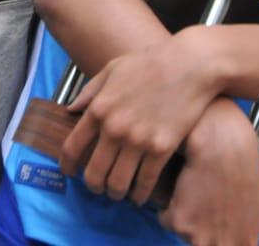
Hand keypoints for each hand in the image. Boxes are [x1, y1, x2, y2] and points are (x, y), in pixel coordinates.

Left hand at [60, 27, 222, 203]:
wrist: (190, 64)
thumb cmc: (151, 62)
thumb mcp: (113, 69)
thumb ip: (90, 91)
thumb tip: (71, 109)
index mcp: (99, 108)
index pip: (72, 147)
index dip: (67, 164)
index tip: (69, 172)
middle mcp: (114, 129)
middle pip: (94, 173)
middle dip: (93, 185)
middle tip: (97, 187)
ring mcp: (138, 140)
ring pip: (118, 183)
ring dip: (115, 193)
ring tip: (117, 193)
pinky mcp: (161, 149)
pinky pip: (146, 182)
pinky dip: (140, 194)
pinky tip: (139, 196)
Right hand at [159, 98, 258, 245]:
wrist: (222, 145)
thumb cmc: (244, 166)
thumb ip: (255, 223)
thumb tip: (257, 231)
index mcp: (245, 242)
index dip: (222, 242)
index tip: (216, 232)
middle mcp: (222, 245)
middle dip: (202, 234)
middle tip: (202, 213)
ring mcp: (199, 237)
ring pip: (184, 236)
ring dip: (186, 220)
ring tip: (194, 194)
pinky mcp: (179, 223)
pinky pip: (167, 220)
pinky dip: (170, 207)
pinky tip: (182, 187)